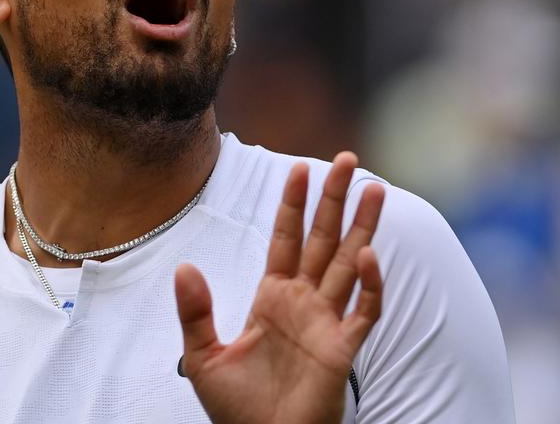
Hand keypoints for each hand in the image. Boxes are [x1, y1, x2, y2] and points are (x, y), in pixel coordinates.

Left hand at [174, 152, 384, 423]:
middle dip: (335, 200)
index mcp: (273, 296)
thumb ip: (195, 311)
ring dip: (363, 227)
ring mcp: (326, 323)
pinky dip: (369, 284)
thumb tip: (184, 266)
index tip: (300, 167)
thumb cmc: (237, 409)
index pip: (286, 238)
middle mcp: (304, 302)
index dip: (293, 203)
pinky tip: (368, 255)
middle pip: (323, 239)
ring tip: (375, 189)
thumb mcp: (203, 356)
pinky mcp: (342, 350)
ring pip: (350, 264)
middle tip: (347, 160)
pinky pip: (363, 311)